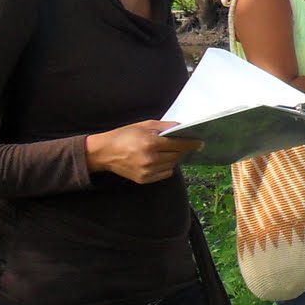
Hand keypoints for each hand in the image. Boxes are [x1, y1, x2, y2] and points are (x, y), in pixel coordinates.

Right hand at [86, 120, 201, 184]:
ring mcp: (147, 171)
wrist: (103, 152)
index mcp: (150, 143)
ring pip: (172, 165)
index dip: (191, 143)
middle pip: (177, 155)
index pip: (179, 144)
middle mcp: (150, 159)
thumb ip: (165, 126)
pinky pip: (164, 173)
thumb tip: (183, 127)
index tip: (200, 142)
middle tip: (185, 145)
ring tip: (169, 151)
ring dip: (174, 158)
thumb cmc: (125, 135)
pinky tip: (160, 160)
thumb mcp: (144, 125)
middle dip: (183, 150)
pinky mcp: (144, 179)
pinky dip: (166, 167)